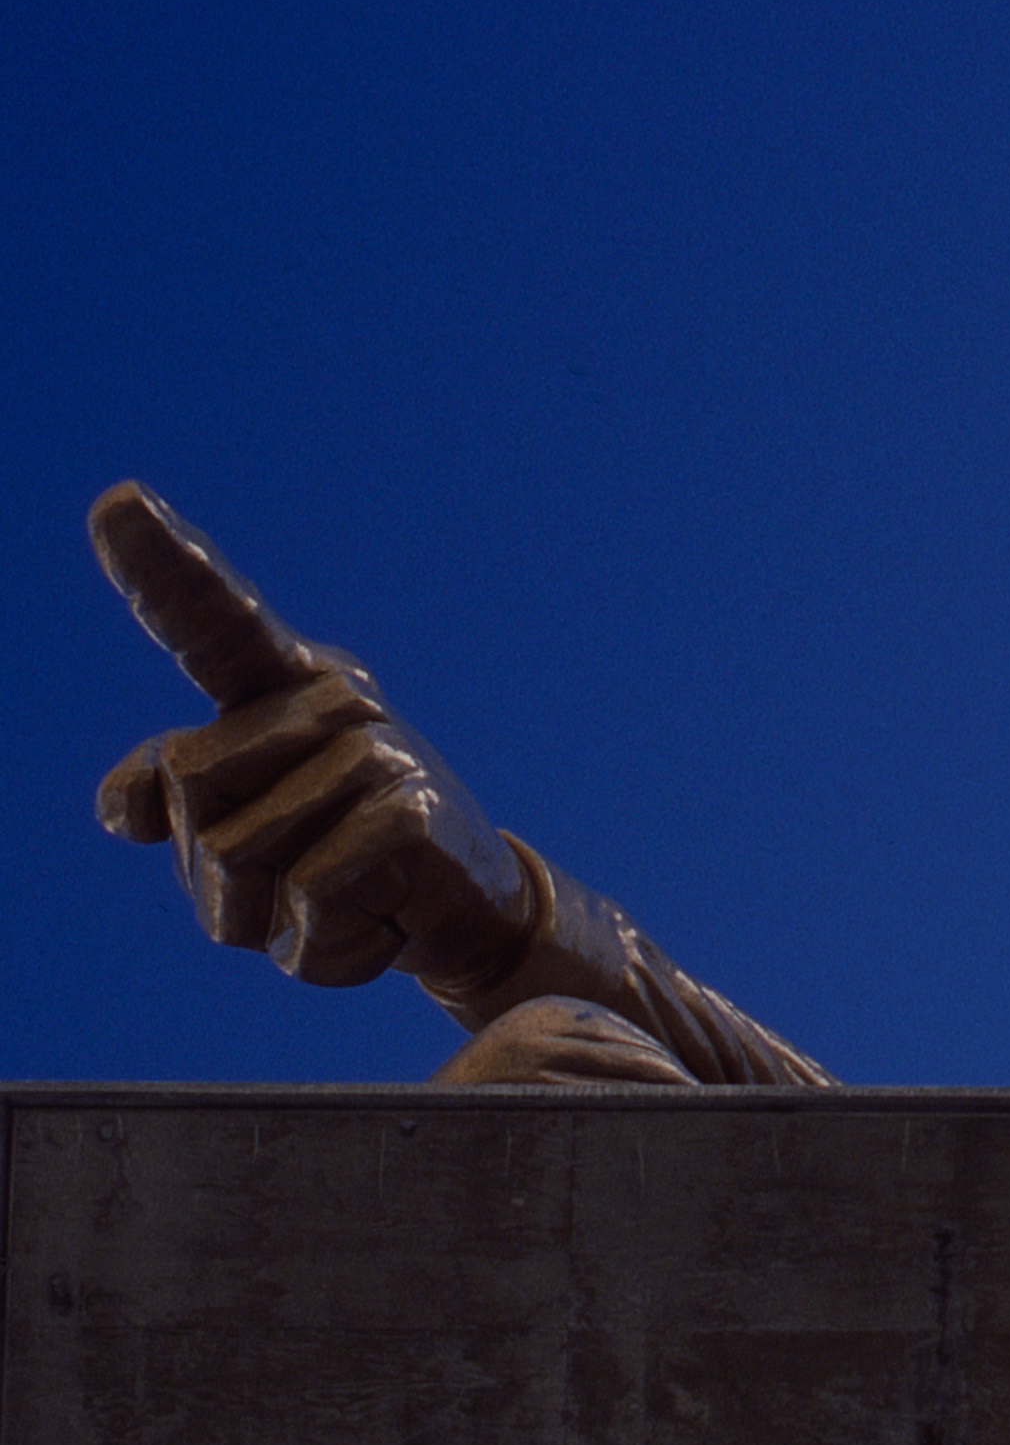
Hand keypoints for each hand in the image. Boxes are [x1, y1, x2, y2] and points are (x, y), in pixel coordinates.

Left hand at [88, 482, 535, 990]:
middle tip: (294, 880)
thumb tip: (122, 806)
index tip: (114, 502)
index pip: (212, 623)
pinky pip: (307, 895)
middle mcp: (333, 698)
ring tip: (334, 902)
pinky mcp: (410, 812)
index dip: (159, 568)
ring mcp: (379, 749)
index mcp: (283, 684)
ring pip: (234, 854)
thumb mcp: (241, 825)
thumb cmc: (334, 852)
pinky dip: (321, 942)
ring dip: (264, 916)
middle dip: (212, 873)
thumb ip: (172, 793)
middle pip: (190, 791)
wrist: (461, 907)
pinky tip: (371, 925)